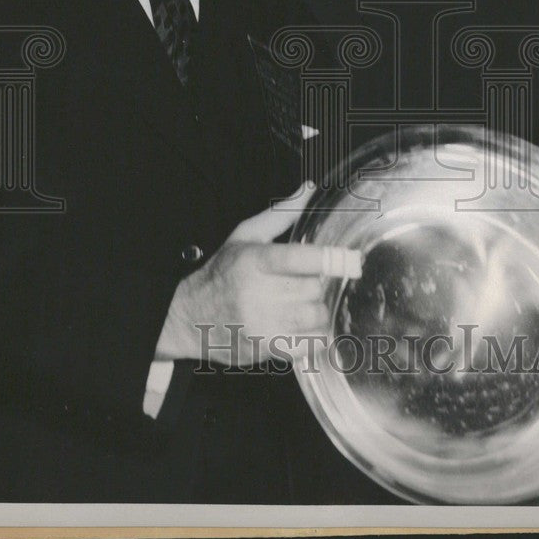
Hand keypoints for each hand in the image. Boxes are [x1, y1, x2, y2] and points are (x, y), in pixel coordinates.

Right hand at [156, 183, 337, 365]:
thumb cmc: (222, 273)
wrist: (187, 318)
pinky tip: (305, 327)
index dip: (331, 259)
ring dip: (318, 310)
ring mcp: (262, 324)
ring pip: (316, 316)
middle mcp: (258, 293)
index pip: (301, 259)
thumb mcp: (245, 235)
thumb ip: (281, 214)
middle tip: (308, 281)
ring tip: (304, 303)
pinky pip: (309, 344)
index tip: (352, 260)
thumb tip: (308, 190)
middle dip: (318, 284)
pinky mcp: (265, 349)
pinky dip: (315, 336)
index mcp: (255, 261)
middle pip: (314, 288)